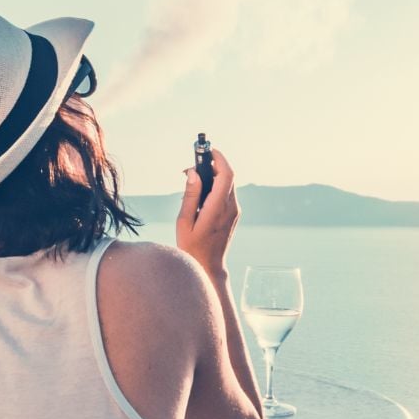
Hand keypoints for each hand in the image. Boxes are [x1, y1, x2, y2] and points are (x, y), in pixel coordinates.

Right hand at [177, 149, 238, 278]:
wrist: (209, 268)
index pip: (225, 174)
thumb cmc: (192, 247)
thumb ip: (190, 195)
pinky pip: (226, 193)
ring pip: (228, 184)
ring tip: (193, 179)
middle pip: (227, 176)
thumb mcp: (184, 221)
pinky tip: (200, 193)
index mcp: (218, 208)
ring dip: (213, 176)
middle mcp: (231, 208)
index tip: (206, 150)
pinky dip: (215, 186)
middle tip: (192, 165)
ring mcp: (234, 211)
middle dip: (212, 165)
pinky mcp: (234, 215)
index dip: (218, 158)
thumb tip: (193, 173)